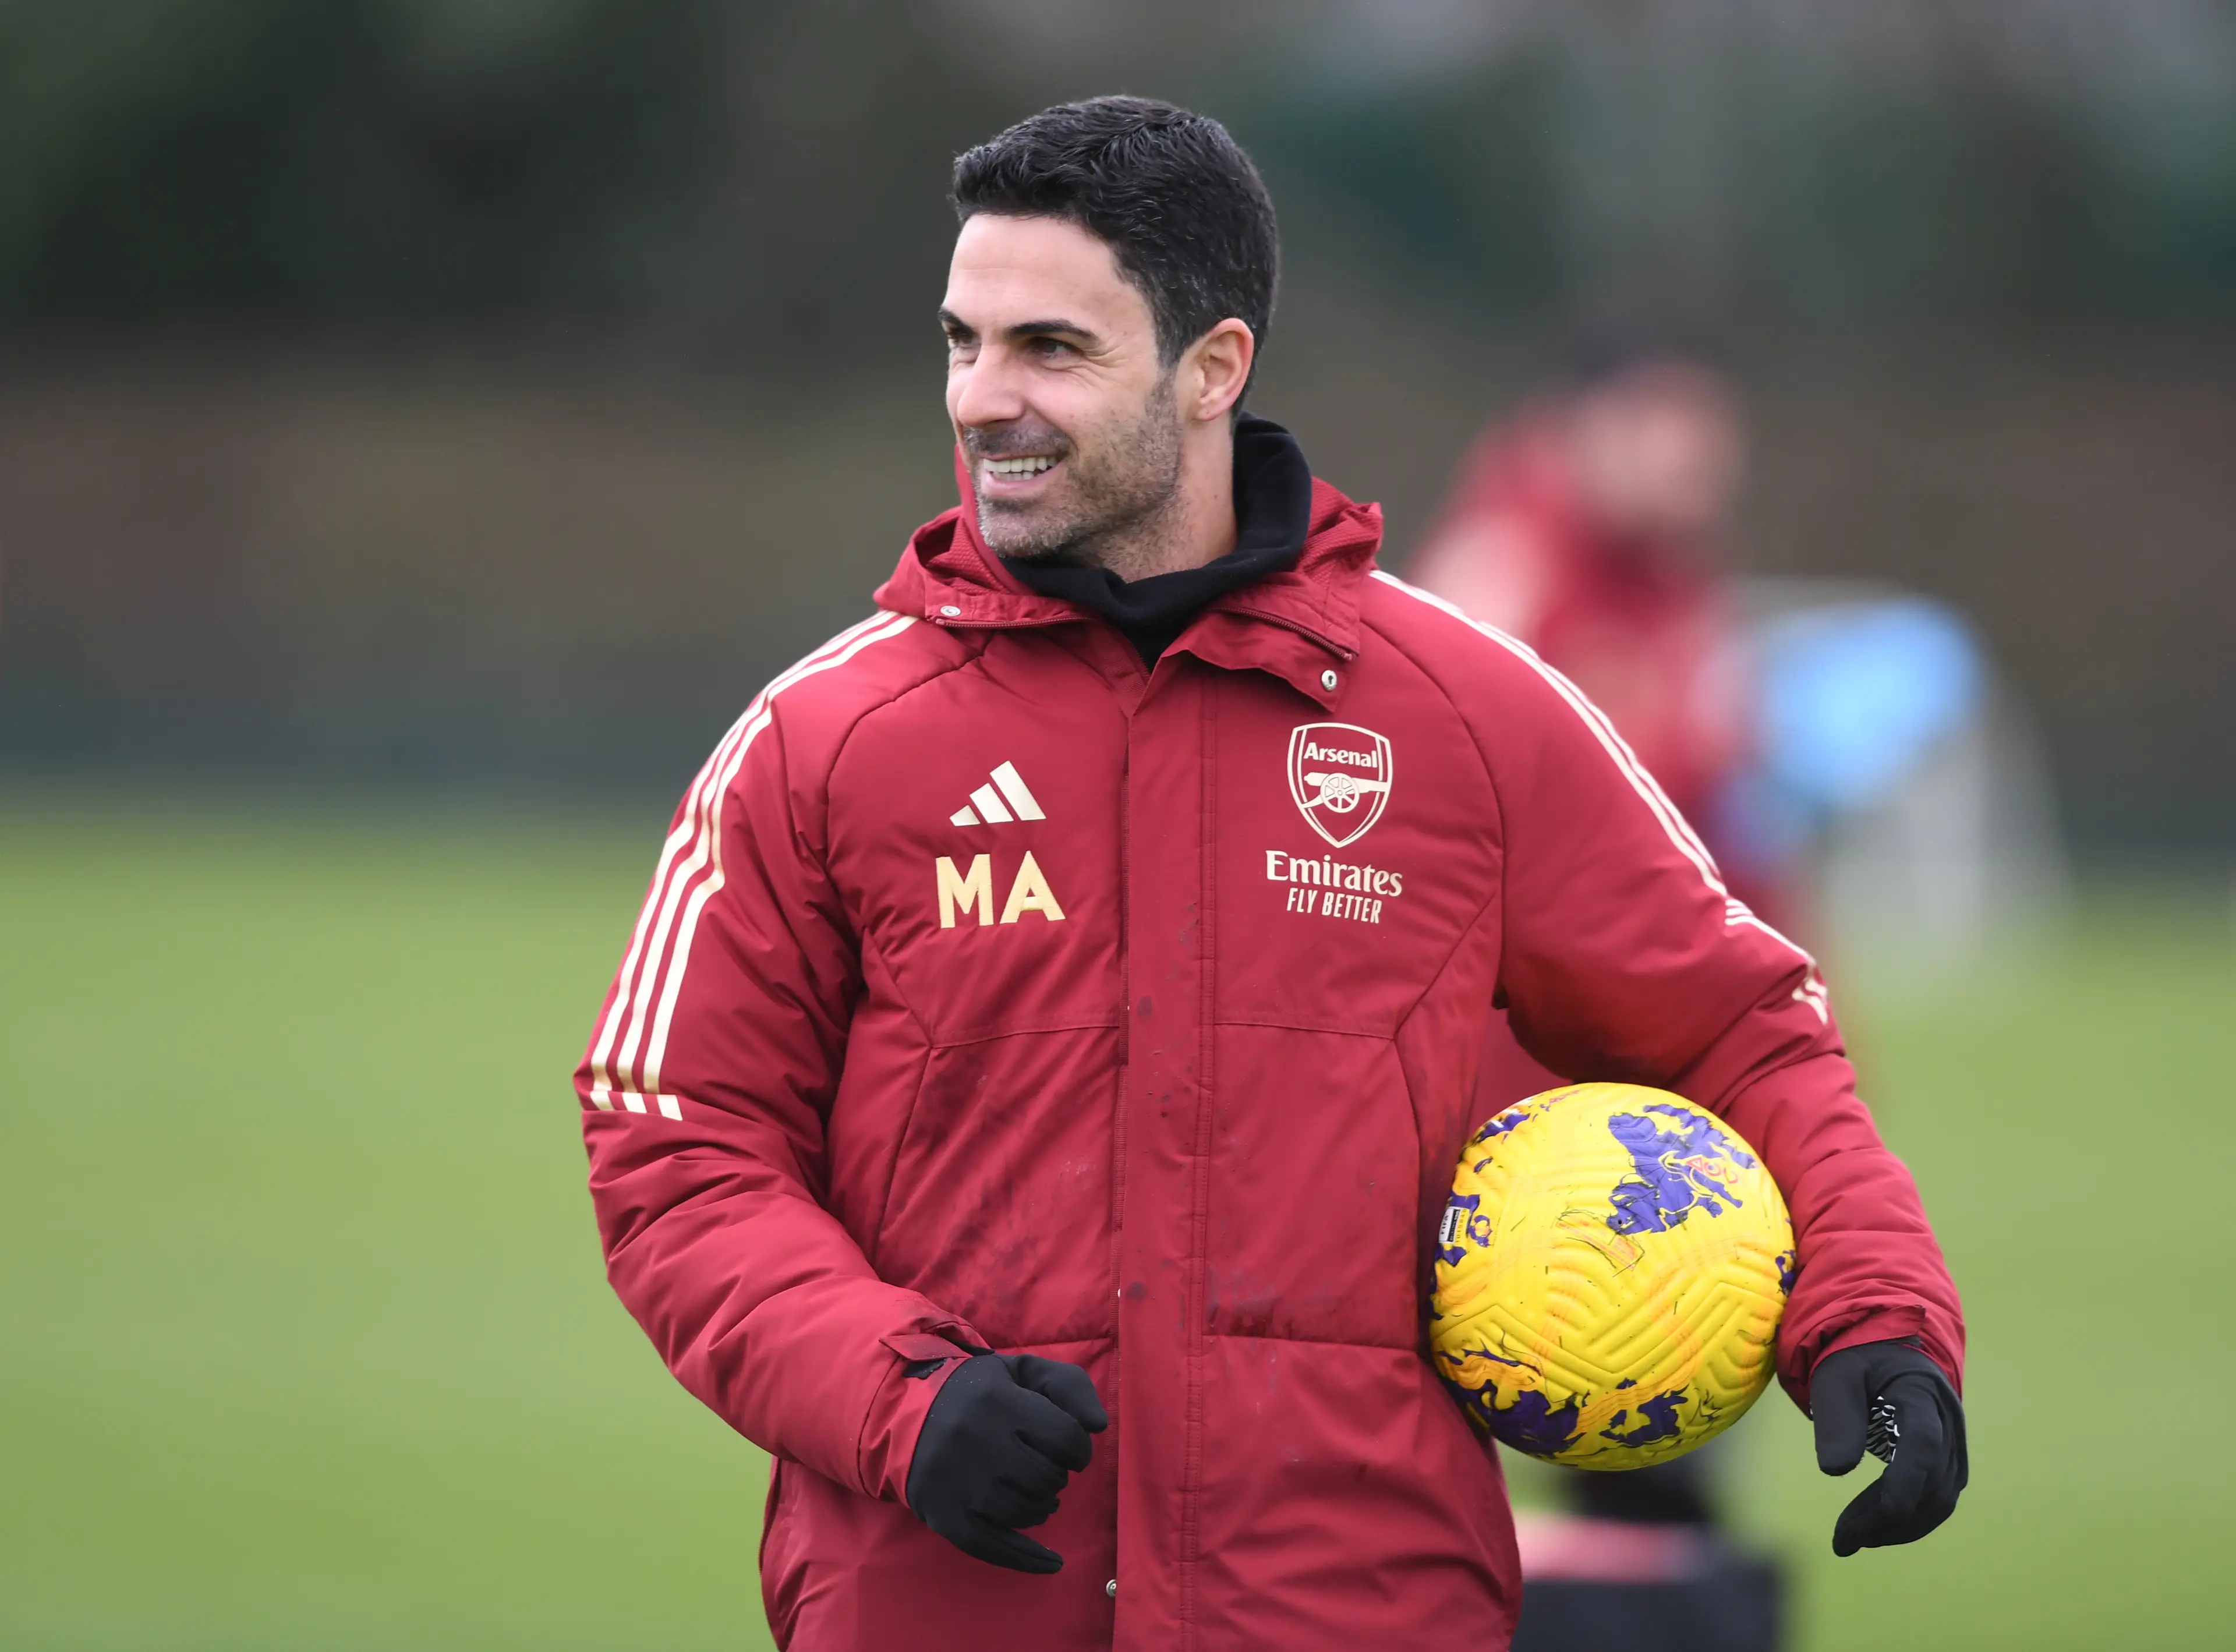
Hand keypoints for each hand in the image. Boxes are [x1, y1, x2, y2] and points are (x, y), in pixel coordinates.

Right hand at [905, 1352, 1107, 1572]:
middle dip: (1057, 1476)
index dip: (1078, 1448)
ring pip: (1026, 1512)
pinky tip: (1052, 1563)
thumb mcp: (1022, 1372)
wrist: (904, 1414)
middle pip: (1048, 1478)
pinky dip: (1028, 1559)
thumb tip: (1098, 1426)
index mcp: (999, 1400)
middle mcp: (977, 1441)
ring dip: (1042, 1507)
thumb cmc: (978, 1393)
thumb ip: (1069, 1384)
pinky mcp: (945, 1516)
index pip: (1066, 1437)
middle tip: (1044, 1468)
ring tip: (1034, 1493)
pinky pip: (994, 1548)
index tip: (1069, 1450)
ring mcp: (959, 1483)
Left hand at [1811, 1338, 1967, 1556]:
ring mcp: (1954, 1443)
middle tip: (1842, 1540)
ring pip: (1938, 1498)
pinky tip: (1872, 1531)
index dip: (1908, 1479)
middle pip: (1930, 1480)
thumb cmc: (1855, 1361)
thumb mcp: (1835, 1377)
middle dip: (1887, 1516)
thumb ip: (1836, 1418)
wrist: (1884, 1349)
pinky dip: (1907, 1521)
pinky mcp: (1947, 1461)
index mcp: (1921, 1391)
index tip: (1887, 1513)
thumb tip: (1834, 1471)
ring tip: (1850, 1540)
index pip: (1922, 1440)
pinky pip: (1936, 1499)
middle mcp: (1947, 1420)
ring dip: (1897, 1527)